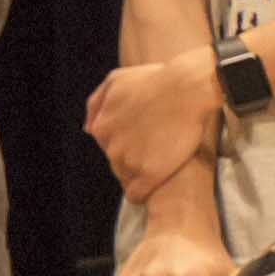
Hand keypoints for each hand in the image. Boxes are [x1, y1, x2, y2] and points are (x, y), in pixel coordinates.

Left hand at [83, 51, 227, 204]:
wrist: (187, 88)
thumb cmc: (155, 80)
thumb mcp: (115, 81)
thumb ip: (97, 104)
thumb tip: (87, 128)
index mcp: (100, 127)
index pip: (107, 146)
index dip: (127, 144)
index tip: (144, 141)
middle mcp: (110, 146)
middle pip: (117, 162)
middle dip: (133, 159)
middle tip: (157, 152)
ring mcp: (129, 161)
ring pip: (127, 178)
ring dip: (140, 175)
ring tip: (160, 166)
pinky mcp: (150, 173)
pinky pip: (137, 194)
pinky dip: (142, 195)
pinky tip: (150, 191)